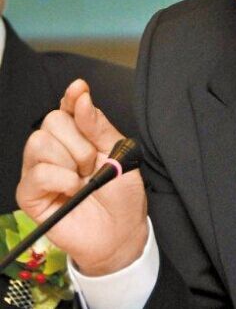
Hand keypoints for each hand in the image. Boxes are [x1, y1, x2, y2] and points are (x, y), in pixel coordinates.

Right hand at [17, 79, 147, 275]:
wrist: (120, 232)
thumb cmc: (121, 194)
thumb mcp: (118, 153)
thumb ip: (98, 125)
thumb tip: (81, 97)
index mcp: (79, 135)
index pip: (68, 106)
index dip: (72, 96)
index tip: (79, 88)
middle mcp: (56, 148)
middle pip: (52, 120)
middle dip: (79, 141)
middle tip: (92, 163)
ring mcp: (40, 170)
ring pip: (39, 142)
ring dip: (70, 160)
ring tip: (82, 179)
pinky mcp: (30, 194)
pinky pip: (38, 172)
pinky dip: (61, 179)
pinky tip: (73, 190)